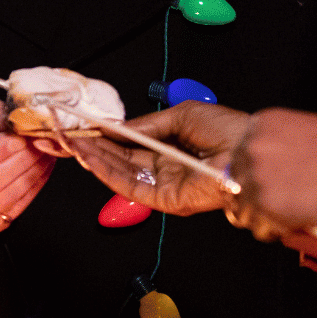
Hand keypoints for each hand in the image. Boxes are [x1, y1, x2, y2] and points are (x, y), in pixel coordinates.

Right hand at [68, 101, 251, 215]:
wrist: (248, 153)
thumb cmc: (225, 130)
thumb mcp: (180, 116)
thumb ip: (146, 125)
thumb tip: (118, 126)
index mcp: (171, 147)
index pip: (131, 143)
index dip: (107, 135)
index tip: (85, 124)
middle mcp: (164, 167)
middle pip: (121, 158)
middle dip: (94, 146)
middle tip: (68, 134)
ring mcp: (162, 185)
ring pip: (121, 173)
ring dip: (95, 157)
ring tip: (73, 143)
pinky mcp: (163, 200)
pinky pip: (130, 186)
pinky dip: (108, 172)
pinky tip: (92, 157)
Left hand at [226, 109, 316, 241]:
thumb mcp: (310, 133)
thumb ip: (283, 144)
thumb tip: (274, 165)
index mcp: (264, 123)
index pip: (241, 152)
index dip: (257, 172)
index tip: (273, 182)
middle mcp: (252, 145)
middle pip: (236, 178)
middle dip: (256, 195)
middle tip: (284, 202)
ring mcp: (255, 174)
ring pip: (242, 206)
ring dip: (264, 215)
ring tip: (293, 213)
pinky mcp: (262, 203)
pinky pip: (256, 226)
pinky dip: (273, 230)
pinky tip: (296, 222)